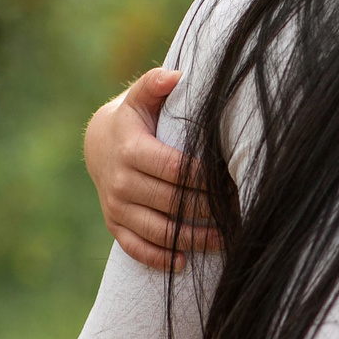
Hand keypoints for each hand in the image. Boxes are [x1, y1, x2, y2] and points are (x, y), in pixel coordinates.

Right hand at [83, 69, 219, 270]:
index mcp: (131, 149)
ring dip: (192, 238)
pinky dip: (159, 258)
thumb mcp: (140, 97)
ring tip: (225, 239)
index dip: (204, 179)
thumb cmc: (134, 118)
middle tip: (238, 211)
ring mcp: (116, 206)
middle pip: (170, 202)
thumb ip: (155, 83)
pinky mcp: (115, 224)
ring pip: (157, 229)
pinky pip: (135, 248)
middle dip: (206, 209)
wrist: (99, 144)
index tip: (232, 181)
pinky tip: (184, 262)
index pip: (173, 169)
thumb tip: (176, 76)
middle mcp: (120, 180)